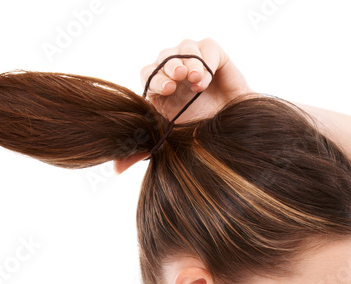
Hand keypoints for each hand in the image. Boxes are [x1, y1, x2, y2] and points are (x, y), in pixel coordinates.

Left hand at [115, 37, 252, 173]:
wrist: (234, 134)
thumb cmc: (202, 136)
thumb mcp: (170, 144)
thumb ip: (143, 150)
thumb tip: (116, 168)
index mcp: (160, 90)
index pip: (149, 75)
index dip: (155, 79)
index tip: (166, 90)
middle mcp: (175, 73)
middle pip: (163, 58)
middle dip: (168, 67)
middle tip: (177, 76)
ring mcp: (195, 62)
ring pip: (184, 48)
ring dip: (187, 61)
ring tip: (194, 79)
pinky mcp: (215, 56)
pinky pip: (207, 47)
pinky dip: (205, 61)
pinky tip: (206, 81)